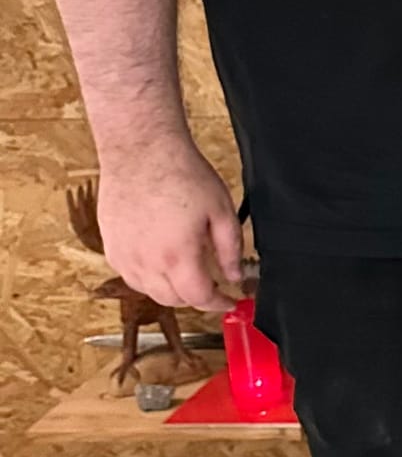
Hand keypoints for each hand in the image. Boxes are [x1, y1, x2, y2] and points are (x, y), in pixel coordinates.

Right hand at [95, 143, 242, 312]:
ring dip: (172, 289)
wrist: (142, 152)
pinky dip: (150, 278)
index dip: (218, 303)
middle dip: (196, 297)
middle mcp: (146, 264)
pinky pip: (131, 276)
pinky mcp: (111, 248)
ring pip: (150, 292)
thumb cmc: (182, 175)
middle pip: (173, 300)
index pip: (199, 298)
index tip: (229, 301)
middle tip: (213, 284)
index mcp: (177, 256)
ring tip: (189, 271)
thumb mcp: (221, 210)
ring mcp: (124, 258)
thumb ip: (230, 248)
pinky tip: (162, 261)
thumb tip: (234, 276)